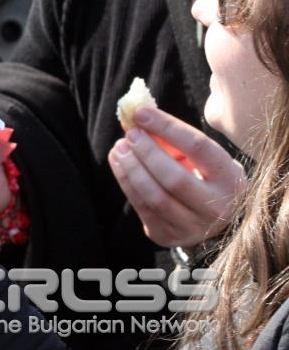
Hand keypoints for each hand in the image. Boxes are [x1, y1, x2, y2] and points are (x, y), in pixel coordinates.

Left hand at [108, 106, 246, 246]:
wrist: (213, 217)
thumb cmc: (204, 176)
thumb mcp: (201, 157)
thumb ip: (175, 139)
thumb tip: (139, 117)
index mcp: (230, 179)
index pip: (198, 147)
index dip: (167, 127)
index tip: (142, 113)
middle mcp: (217, 208)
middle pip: (174, 178)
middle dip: (146, 152)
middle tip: (129, 134)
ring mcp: (192, 227)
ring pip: (154, 197)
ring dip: (130, 169)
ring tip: (119, 148)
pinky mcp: (168, 236)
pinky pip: (141, 208)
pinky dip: (126, 182)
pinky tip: (118, 163)